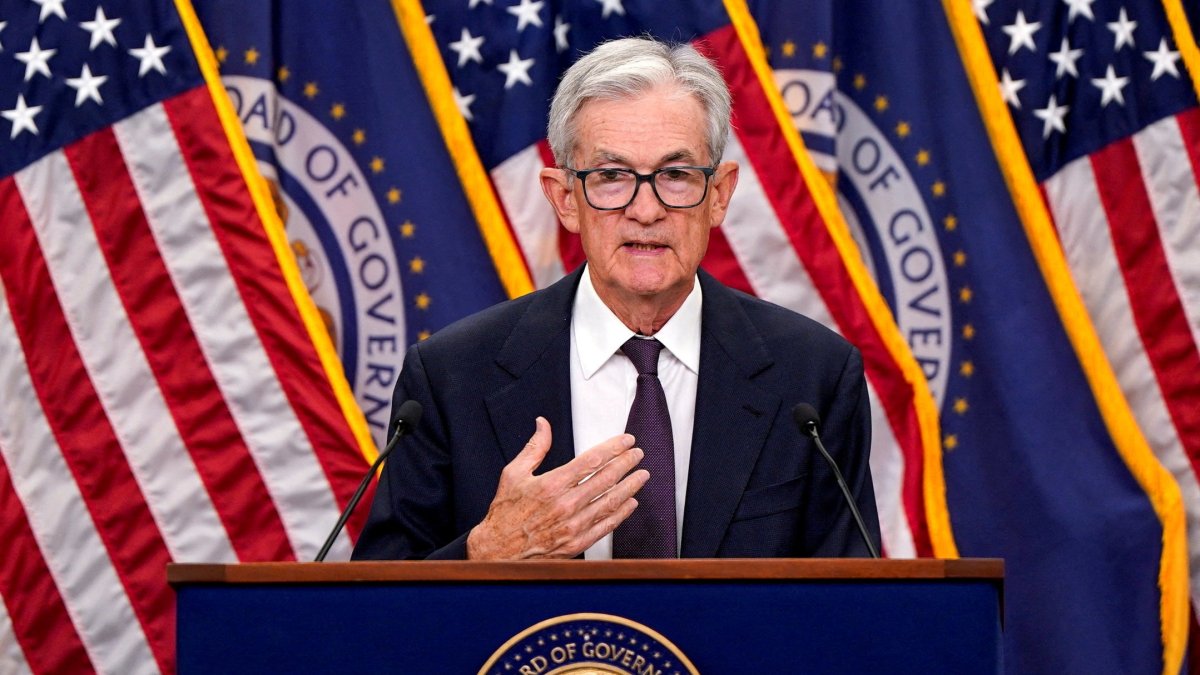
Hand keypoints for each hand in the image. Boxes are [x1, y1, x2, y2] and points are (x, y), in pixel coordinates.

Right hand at [466, 417, 648, 559]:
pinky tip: (630, 503)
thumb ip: (534, 448)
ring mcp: (573, 526)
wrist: (497, 551)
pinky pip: (605, 526)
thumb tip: (543, 424)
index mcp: (552, 485)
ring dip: (630, 487)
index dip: (613, 448)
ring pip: (610, 502)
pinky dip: (621, 513)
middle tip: (638, 454)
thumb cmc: (505, 513)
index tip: (626, 441)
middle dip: (626, 464)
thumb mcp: (513, 473)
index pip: (592, 461)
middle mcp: (566, 505)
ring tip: (642, 475)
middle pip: (606, 479)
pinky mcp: (576, 543)